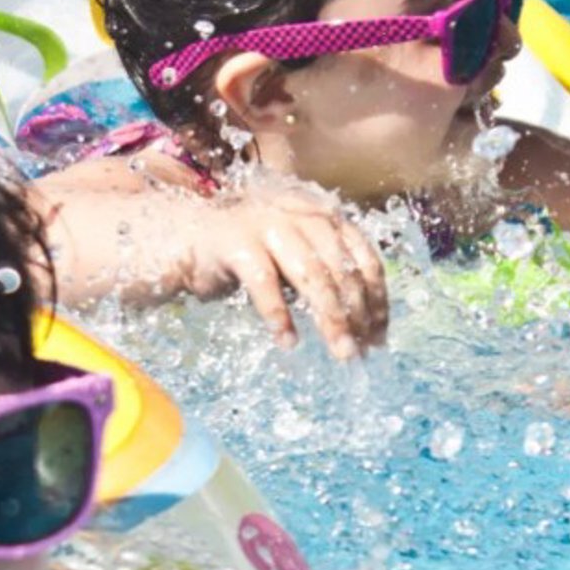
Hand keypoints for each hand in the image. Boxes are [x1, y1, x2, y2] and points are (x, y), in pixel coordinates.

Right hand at [171, 189, 389, 358]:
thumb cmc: (250, 253)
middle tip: (362, 353)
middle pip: (342, 271)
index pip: (364, 258)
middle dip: (358, 316)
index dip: (377, 299)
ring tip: (341, 353)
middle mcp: (301, 215)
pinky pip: (265, 284)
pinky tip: (288, 342)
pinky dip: (279, 316)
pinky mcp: (237, 243)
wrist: (190, 235)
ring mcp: (269, 226)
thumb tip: (364, 325)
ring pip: (313, 276)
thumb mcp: (297, 259)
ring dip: (331, 320)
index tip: (380, 336)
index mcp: (323, 217)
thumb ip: (327, 277)